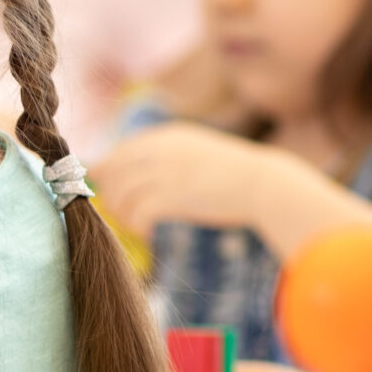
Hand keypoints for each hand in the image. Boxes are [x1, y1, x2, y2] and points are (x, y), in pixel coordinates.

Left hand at [92, 122, 280, 238]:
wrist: (264, 184)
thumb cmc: (230, 174)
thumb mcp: (193, 153)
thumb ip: (161, 158)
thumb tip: (128, 170)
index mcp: (166, 137)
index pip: (119, 153)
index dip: (107, 175)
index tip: (109, 193)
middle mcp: (162, 150)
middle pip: (112, 174)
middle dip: (111, 198)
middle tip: (123, 215)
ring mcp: (168, 172)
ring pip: (120, 195)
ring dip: (124, 216)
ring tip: (138, 226)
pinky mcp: (175, 196)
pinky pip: (138, 213)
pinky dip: (138, 227)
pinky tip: (150, 234)